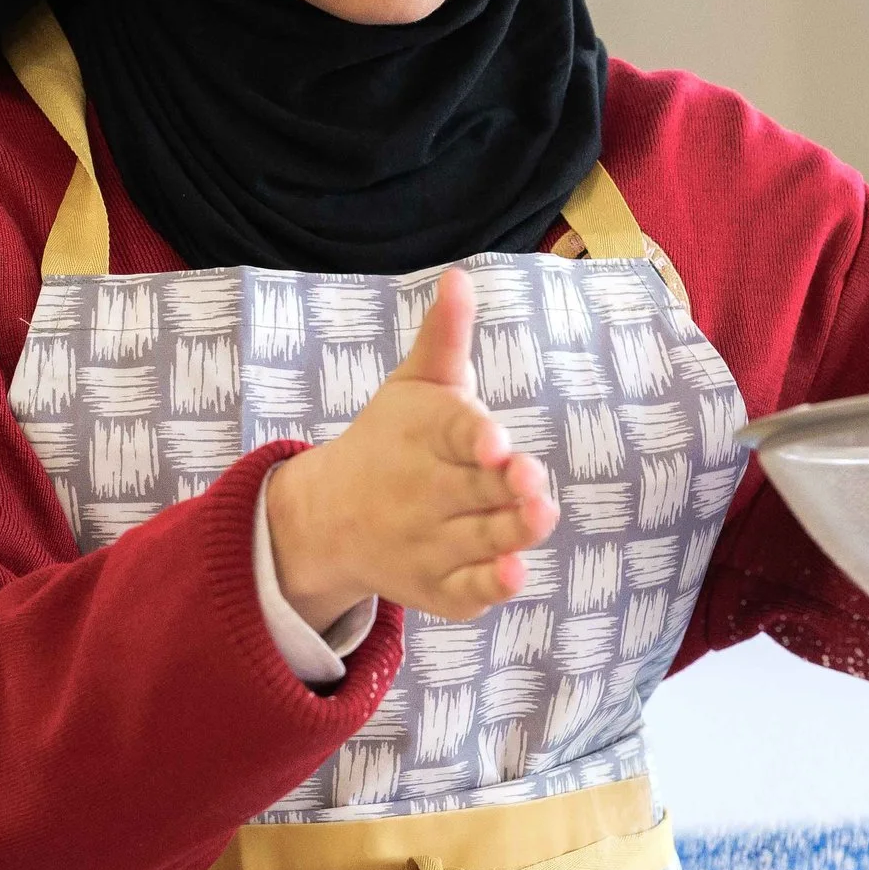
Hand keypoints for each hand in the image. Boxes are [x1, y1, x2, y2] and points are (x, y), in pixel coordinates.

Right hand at [264, 268, 559, 627]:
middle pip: (470, 488)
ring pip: (476, 539)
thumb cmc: (391, 439)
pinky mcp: (437, 586)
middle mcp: (423, 491)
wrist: (329, 518)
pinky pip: (463, 592)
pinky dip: (486, 587)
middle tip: (531, 479)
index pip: (451, 431)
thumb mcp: (413, 386)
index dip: (474, 436)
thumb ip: (444, 338)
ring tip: (539, 515)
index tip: (496, 440)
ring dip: (508, 531)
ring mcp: (428, 543)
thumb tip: (459, 277)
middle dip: (501, 485)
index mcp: (424, 436)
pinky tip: (513, 576)